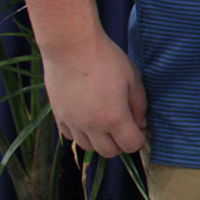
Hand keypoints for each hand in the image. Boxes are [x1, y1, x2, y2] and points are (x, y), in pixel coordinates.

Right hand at [42, 33, 146, 156]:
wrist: (72, 47)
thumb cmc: (107, 60)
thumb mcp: (133, 80)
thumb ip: (139, 106)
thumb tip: (141, 123)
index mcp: (113, 118)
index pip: (131, 146)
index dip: (138, 138)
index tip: (139, 125)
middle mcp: (91, 126)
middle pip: (109, 152)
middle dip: (121, 142)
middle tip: (124, 124)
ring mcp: (72, 123)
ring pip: (88, 147)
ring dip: (100, 140)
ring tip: (105, 119)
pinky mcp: (58, 116)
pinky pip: (71, 136)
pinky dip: (81, 133)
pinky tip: (87, 116)